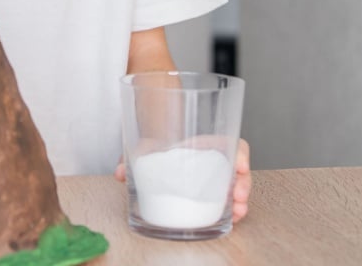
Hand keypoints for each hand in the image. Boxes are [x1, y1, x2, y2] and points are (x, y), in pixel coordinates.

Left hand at [114, 137, 251, 223]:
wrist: (157, 147)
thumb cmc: (159, 144)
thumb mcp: (147, 146)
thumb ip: (132, 155)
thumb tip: (118, 172)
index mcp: (207, 144)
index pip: (232, 143)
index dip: (240, 154)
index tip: (240, 166)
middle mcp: (216, 160)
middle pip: (239, 170)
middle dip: (243, 185)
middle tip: (238, 198)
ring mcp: (216, 177)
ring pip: (237, 187)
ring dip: (240, 202)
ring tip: (236, 213)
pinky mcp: (212, 193)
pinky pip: (227, 201)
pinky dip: (231, 210)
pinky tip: (230, 218)